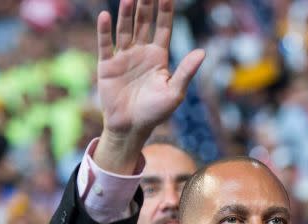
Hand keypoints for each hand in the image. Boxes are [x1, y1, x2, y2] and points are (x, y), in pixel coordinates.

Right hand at [96, 0, 204, 141]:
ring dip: (126, 14)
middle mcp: (141, 52)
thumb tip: (202, 52)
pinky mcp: (107, 65)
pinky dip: (105, 30)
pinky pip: (105, 44)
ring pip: (125, 29)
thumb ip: (186, 71)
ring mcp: (123, 57)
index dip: (165, 11)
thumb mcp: (174, 92)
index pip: (163, 28)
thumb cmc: (155, 112)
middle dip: (145, 6)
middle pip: (144, 23)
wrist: (131, 127)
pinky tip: (105, 16)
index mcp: (159, 57)